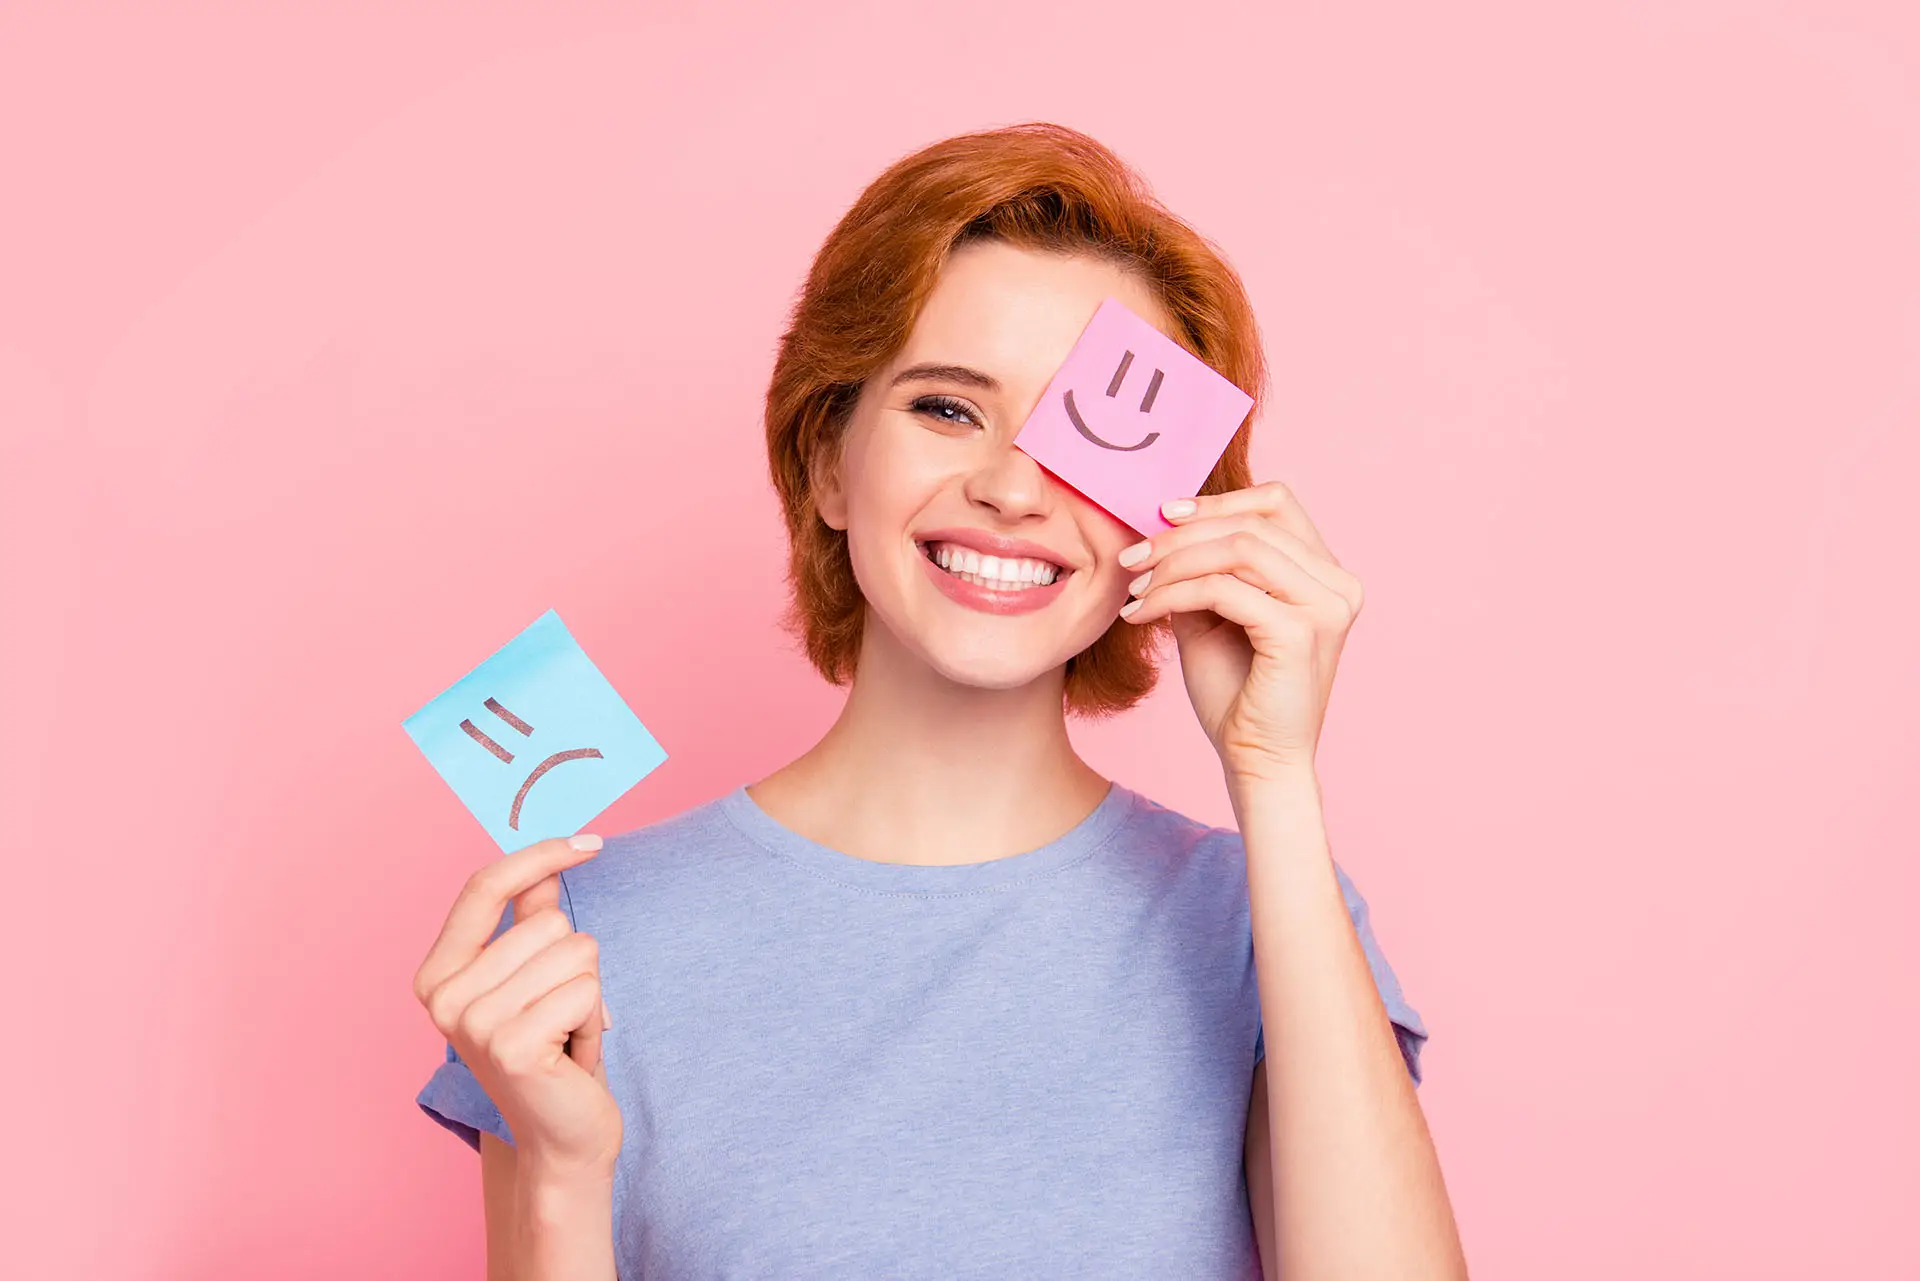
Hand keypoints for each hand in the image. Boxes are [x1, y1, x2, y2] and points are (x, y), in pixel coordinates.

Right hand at [413, 834, 621, 1177]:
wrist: (563, 1137)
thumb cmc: (554, 1051)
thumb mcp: (538, 975)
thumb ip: (533, 917)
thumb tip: (548, 858)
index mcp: (440, 973)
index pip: (485, 887)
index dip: (539, 856)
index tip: (591, 843)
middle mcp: (445, 997)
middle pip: (547, 922)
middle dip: (575, 964)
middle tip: (559, 1015)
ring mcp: (473, 1023)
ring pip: (574, 952)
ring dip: (588, 994)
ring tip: (566, 1035)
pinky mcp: (511, 1047)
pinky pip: (585, 990)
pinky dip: (594, 1021)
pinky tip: (573, 1056)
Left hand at [1117, 480, 1363, 781]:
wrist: (1255, 760)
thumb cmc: (1237, 692)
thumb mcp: (1214, 614)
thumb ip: (1203, 568)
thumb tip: (1163, 524)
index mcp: (1326, 574)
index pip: (1277, 504)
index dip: (1218, 500)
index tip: (1163, 514)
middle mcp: (1338, 584)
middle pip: (1252, 523)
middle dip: (1181, 535)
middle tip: (1131, 557)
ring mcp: (1326, 607)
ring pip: (1237, 551)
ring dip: (1174, 563)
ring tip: (1135, 588)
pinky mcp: (1301, 633)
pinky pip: (1224, 590)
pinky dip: (1174, 594)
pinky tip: (1144, 612)